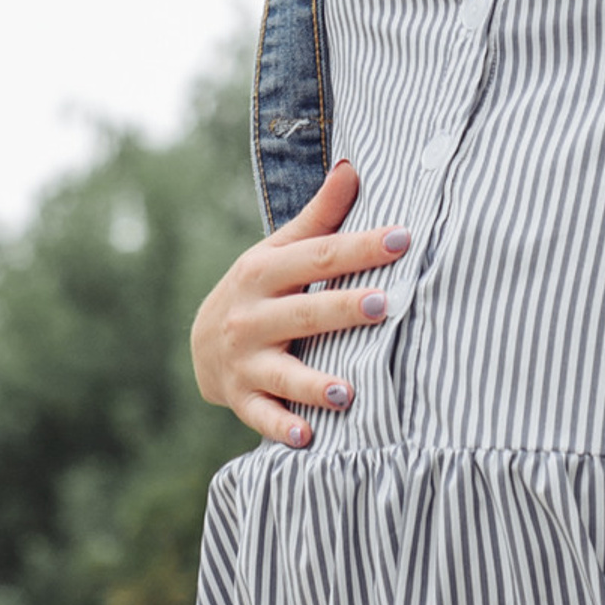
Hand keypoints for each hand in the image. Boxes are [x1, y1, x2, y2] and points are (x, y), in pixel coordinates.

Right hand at [191, 159, 410, 447]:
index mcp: (265, 270)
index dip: (360, 247)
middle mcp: (252, 315)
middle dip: (343, 309)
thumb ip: (320, 216)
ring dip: (314, 383)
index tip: (403, 238)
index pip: (318, 254)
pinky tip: (308, 438)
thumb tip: (353, 166)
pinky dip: (282, 428)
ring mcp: (245, 359)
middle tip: (384, 305)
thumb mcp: (280, 249)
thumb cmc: (261, 288)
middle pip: (304, 311)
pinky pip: (262, 416)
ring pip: (283, 372)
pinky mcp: (243, 398)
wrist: (201, 343)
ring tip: (347, 392)